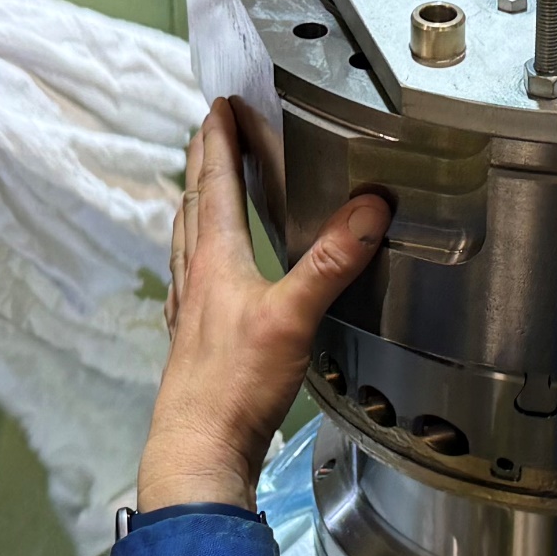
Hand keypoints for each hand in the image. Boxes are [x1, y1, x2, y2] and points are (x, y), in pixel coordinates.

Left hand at [140, 107, 389, 511]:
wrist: (198, 449)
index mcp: (213, 260)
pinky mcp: (195, 340)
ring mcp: (190, 309)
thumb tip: (368, 208)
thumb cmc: (233, 385)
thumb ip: (329, 262)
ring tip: (202, 188)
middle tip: (209, 130)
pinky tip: (202, 272)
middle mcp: (195, 278)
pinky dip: (197, 256)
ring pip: (188, 240)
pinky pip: (192, 280)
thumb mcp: (292, 317)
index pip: (214, 182)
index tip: (219, 106)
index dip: (218, 140)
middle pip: (196, 203)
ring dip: (197, 205)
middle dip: (204, 162)